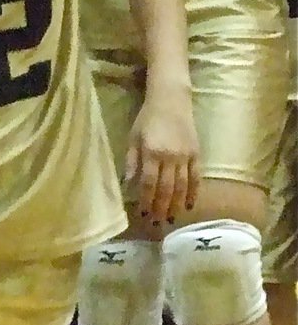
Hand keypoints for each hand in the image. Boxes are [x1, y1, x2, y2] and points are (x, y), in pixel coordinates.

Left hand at [125, 87, 199, 223]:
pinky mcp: (197, 154)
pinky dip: (194, 193)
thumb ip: (132, 161)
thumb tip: (127, 184)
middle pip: (166, 189)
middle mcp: (170, 157)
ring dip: (176, 205)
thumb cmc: (147, 118)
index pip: (148, 183)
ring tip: (171, 219)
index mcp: (151, 152)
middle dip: (160, 208)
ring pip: (182, 187)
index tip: (142, 215)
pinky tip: (190, 206)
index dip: (145, 201)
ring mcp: (185, 156)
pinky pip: (196, 178)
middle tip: (156, 224)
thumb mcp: (133, 137)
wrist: (171, 100)